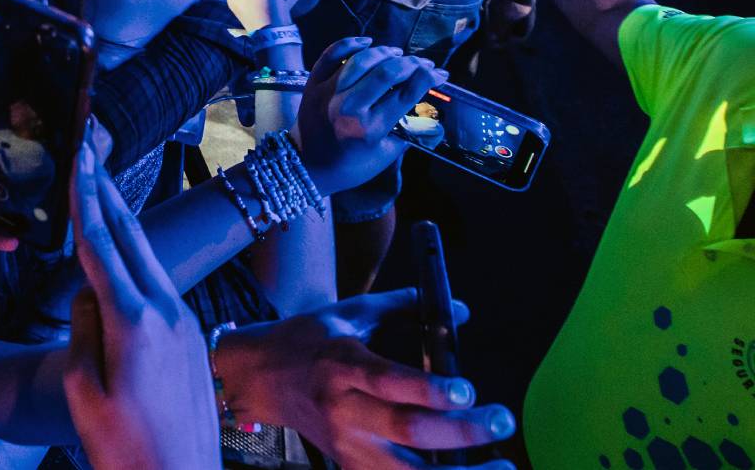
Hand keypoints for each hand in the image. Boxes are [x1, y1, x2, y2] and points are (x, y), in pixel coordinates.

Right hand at [63, 134, 221, 469]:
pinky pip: (156, 287)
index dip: (85, 197)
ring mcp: (184, 325)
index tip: (78, 158)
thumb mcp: (84, 392)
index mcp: (134, 321)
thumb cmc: (125, 451)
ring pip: (147, 260)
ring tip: (102, 190)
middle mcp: (166, 313)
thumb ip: (82, 330)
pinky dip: (134, 260)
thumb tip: (89, 294)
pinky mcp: (190, 341)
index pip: (100, 244)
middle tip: (91, 152)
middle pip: (131, 237)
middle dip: (107, 192)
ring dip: (122, 223)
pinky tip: (120, 258)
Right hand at [212, 290, 515, 469]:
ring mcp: (345, 444)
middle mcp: (342, 409)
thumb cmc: (308, 341)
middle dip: (461, 432)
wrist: (260, 377)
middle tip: (501, 421)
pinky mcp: (348, 465)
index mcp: (341, 364)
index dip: (430, 390)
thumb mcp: (349, 314)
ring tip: (500, 467)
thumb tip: (458, 309)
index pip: (388, 382)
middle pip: (405, 430)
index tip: (468, 390)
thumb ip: (403, 308)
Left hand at [293, 41, 442, 195]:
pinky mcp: (312, 84)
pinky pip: (330, 55)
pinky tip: (367, 42)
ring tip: (399, 54)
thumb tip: (433, 113)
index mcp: (369, 129)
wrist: (306, 165)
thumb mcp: (386, 155)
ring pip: (361, 60)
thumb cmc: (350, 165)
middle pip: (386, 73)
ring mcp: (327, 92)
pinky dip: (349, 44)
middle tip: (424, 64)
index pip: (406, 94)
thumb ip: (410, 133)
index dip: (428, 79)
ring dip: (384, 53)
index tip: (440, 74)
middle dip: (411, 64)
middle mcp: (348, 107)